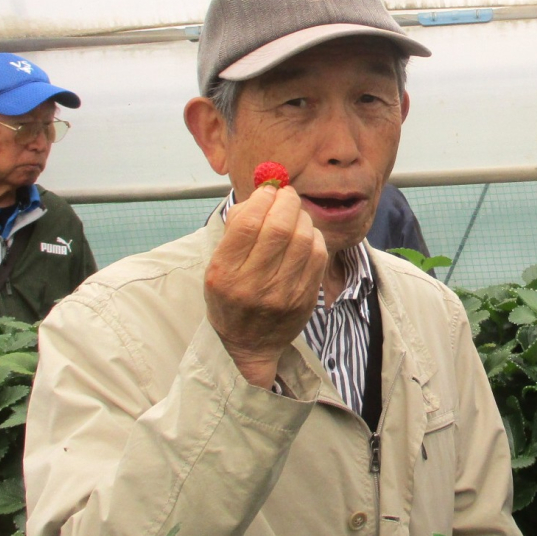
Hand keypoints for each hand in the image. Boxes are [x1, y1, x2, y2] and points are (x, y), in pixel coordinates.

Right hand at [204, 184, 327, 388]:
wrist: (251, 344)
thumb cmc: (231, 296)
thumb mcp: (218, 265)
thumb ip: (236, 228)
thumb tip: (263, 194)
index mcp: (225, 273)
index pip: (248, 224)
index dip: (262, 199)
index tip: (267, 191)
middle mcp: (253, 284)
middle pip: (280, 227)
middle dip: (286, 202)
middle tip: (286, 195)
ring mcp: (283, 293)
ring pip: (303, 238)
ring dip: (301, 217)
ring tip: (294, 215)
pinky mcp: (305, 298)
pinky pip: (318, 254)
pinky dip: (314, 236)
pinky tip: (305, 235)